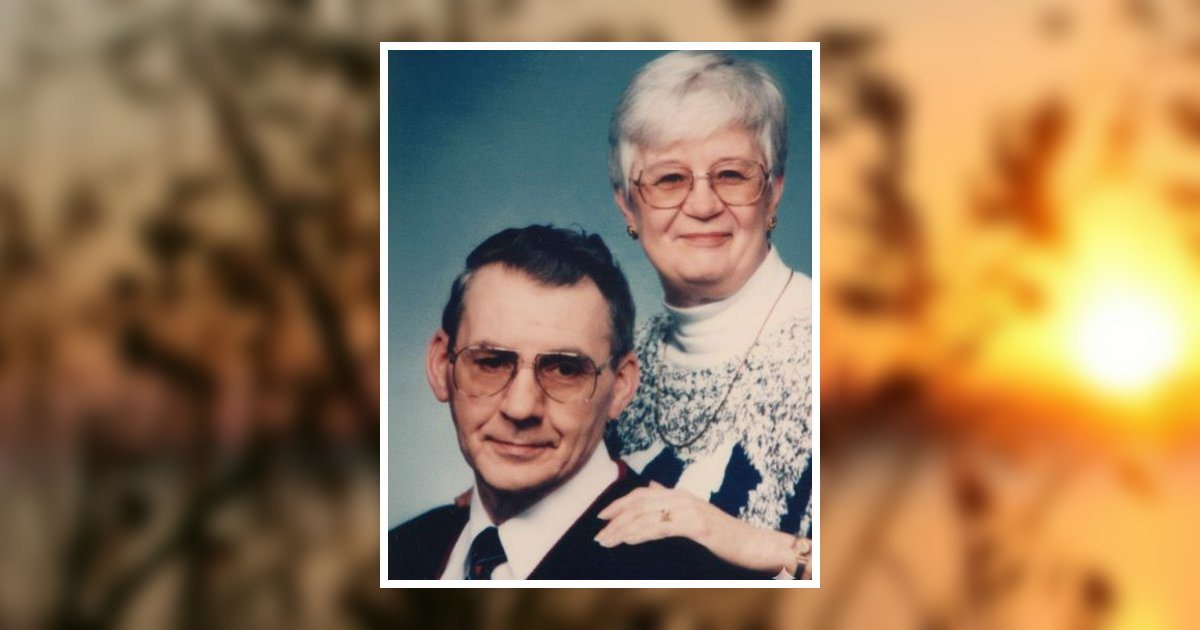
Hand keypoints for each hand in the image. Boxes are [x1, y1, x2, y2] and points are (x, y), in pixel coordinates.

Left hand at [595, 482, 803, 573]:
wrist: (752, 543)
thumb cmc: (723, 533)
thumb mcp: (695, 514)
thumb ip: (673, 501)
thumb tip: (653, 486)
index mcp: (679, 494)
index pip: (642, 494)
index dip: (619, 504)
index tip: (601, 516)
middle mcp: (681, 497)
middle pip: (639, 504)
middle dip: (615, 519)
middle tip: (598, 534)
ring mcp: (689, 510)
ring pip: (647, 516)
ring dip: (623, 529)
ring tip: (607, 541)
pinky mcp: (696, 524)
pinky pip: (662, 527)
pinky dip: (642, 533)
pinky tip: (629, 539)